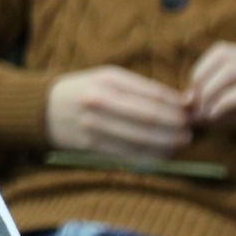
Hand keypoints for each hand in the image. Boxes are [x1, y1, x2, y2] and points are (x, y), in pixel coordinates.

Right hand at [45, 65, 190, 157]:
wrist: (44, 107)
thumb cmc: (86, 90)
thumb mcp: (109, 78)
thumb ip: (143, 89)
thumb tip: (183, 102)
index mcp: (108, 80)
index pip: (152, 95)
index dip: (177, 106)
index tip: (191, 112)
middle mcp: (100, 101)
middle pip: (149, 118)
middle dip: (176, 126)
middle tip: (191, 131)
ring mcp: (94, 125)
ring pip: (141, 139)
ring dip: (166, 144)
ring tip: (180, 143)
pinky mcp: (91, 145)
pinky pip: (127, 155)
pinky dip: (149, 156)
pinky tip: (161, 154)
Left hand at [188, 41, 235, 158]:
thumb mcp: (233, 109)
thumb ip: (212, 100)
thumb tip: (186, 102)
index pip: (221, 51)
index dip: (201, 68)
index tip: (191, 93)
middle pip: (224, 56)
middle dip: (203, 79)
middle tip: (194, 104)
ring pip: (233, 70)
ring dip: (211, 91)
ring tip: (204, 112)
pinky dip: (225, 101)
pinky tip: (215, 116)